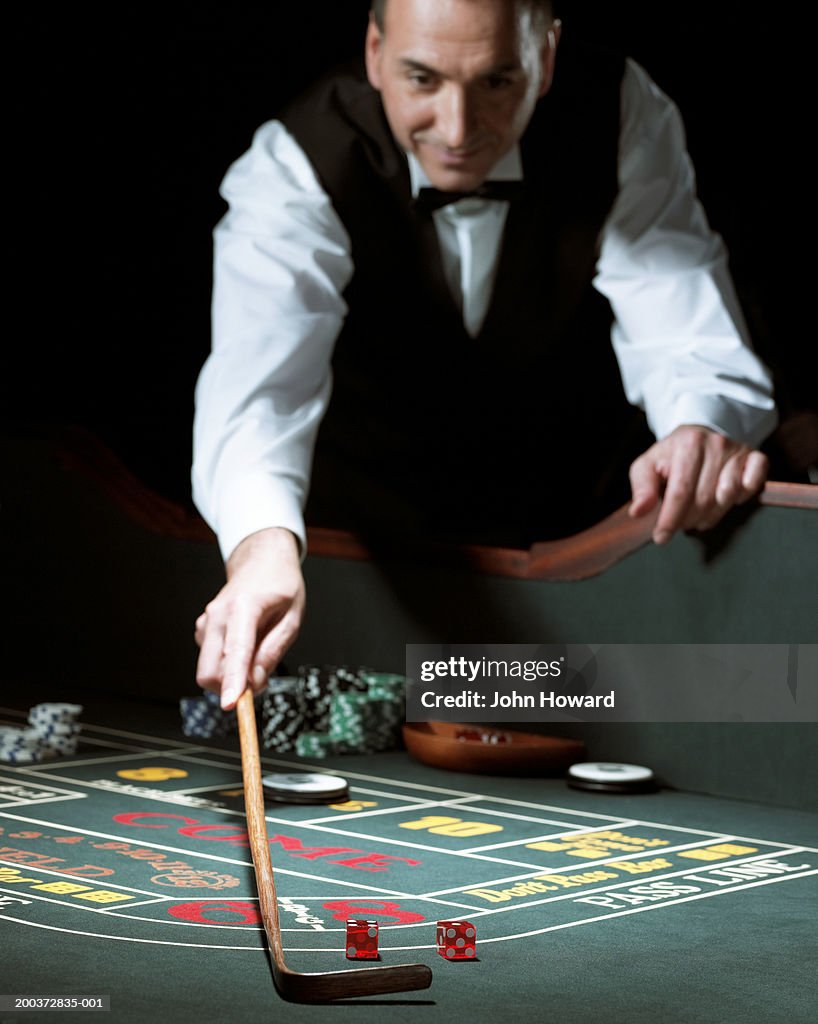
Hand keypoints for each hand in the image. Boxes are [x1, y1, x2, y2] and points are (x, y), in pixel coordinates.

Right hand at [194, 527, 304, 709]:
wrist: (261, 562)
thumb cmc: (280, 587)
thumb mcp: (292, 617)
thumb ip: (274, 649)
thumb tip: (256, 681)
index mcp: (243, 608)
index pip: (236, 652)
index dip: (234, 682)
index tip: (232, 705)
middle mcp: (217, 616)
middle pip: (211, 671)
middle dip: (232, 688)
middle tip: (262, 678)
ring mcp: (206, 622)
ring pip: (209, 670)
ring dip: (232, 677)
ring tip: (258, 652)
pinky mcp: (203, 630)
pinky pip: (212, 661)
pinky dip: (228, 666)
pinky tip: (246, 646)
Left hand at [628, 425, 768, 544]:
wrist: (699, 435)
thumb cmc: (671, 456)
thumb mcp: (647, 466)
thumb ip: (641, 488)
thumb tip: (638, 512)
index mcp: (687, 443)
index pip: (680, 491)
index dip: (670, 518)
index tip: (661, 537)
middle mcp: (715, 444)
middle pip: (703, 498)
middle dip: (688, 519)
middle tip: (680, 525)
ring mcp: (738, 450)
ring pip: (727, 497)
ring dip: (711, 515)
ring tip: (697, 517)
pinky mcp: (755, 457)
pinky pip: (754, 483)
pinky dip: (742, 497)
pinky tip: (727, 500)